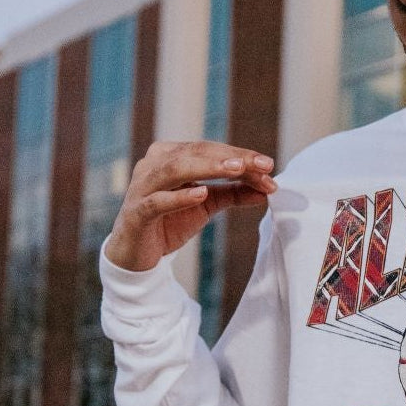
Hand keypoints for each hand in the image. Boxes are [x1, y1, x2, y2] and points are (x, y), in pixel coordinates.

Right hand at [105, 141, 277, 272]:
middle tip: (262, 166)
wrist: (138, 256)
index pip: (208, 149)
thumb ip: (233, 193)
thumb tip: (268, 189)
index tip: (269, 165)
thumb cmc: (170, 222)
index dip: (240, 156)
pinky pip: (157, 201)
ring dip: (207, 168)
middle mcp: (153, 164)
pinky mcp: (136, 212)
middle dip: (231, 159)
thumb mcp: (206, 205)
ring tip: (236, 170)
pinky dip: (180, 197)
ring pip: (175, 169)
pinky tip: (201, 194)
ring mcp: (142, 187)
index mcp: (169, 156)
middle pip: (195, 153)